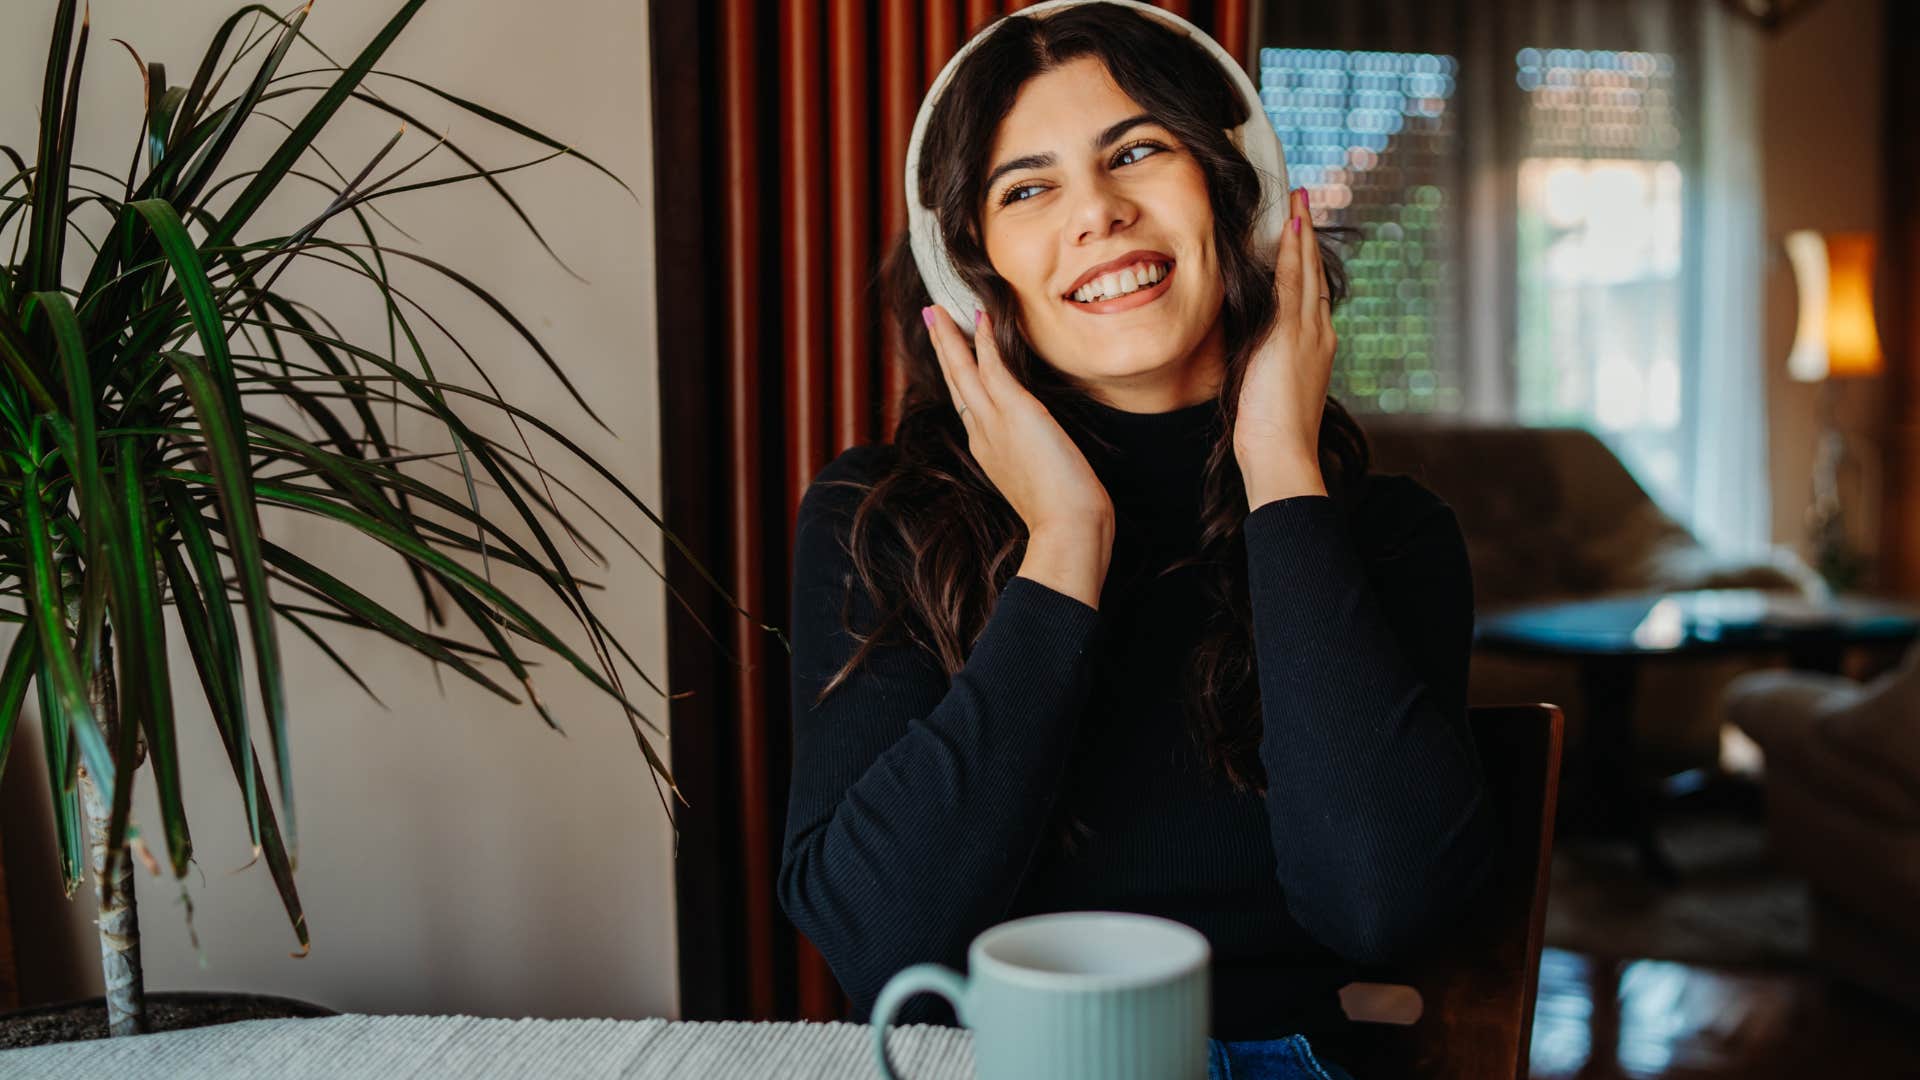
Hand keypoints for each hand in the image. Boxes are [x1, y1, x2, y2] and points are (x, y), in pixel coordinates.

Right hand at [924, 305, 1113, 538]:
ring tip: (938, 310)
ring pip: (964, 370)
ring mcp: (994, 423)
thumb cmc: (1065, 514)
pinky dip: (984, 341)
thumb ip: (1036, 462)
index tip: (954, 357)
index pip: (969, 404)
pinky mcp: (1015, 411)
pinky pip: (992, 367)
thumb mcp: (1043, 482)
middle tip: (931, 318)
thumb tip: (1045, 452)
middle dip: (942, 349)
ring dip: (950, 337)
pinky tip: (979, 318)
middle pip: (956, 382)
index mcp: (988, 451)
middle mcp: (983, 434)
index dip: (959, 376)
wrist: (1067, 528)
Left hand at [1234, 188, 1332, 506]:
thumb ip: (1259, 366)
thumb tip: (1244, 355)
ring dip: (1302, 232)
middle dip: (1307, 238)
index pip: (1308, 297)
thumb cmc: (1269, 437)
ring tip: (1299, 199)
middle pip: (1313, 275)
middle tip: (1303, 201)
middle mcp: (1318, 335)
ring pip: (1307, 270)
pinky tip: (1291, 222)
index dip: (1303, 266)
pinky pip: (1294, 280)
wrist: (1283, 454)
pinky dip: (1294, 249)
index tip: (1297, 239)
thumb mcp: (1264, 392)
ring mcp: (1309, 332)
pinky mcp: (1292, 333)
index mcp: (1313, 350)